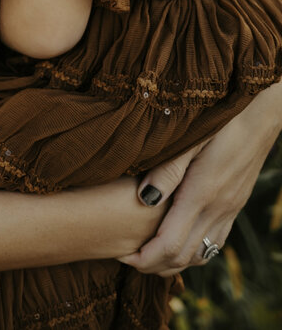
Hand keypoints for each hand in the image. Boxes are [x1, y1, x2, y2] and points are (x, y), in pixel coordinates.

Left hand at [119, 82, 281, 275]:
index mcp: (202, 195)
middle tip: (127, 258)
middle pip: (183, 258)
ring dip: (173, 263)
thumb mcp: (189, 139)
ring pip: (201, 255)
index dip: (145, 258)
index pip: (170, 245)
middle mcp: (217, 210)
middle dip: (153, 266)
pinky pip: (214, 242)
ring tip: (147, 254)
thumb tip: (145, 199)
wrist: (259, 115)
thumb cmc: (220, 120)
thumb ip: (167, 170)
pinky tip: (178, 240)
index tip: (122, 255)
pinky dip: (193, 252)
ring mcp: (229, 210)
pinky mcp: (235, 206)